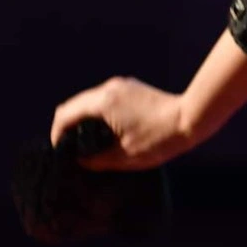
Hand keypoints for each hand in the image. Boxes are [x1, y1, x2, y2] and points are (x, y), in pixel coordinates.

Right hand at [50, 76, 190, 170]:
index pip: (65, 114)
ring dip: (83, 119)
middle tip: (69, 150)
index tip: (59, 153)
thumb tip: (78, 160)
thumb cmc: (159, 139)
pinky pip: (105, 100)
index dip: (57, 134)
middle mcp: (109, 88)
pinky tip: (104, 132)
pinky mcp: (131, 88)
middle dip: (67, 126)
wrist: (190, 119)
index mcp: (103, 102)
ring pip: (90, 101)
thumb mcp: (123, 156)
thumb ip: (95, 159)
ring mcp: (121, 85)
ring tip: (86, 143)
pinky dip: (97, 114)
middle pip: (75, 104)